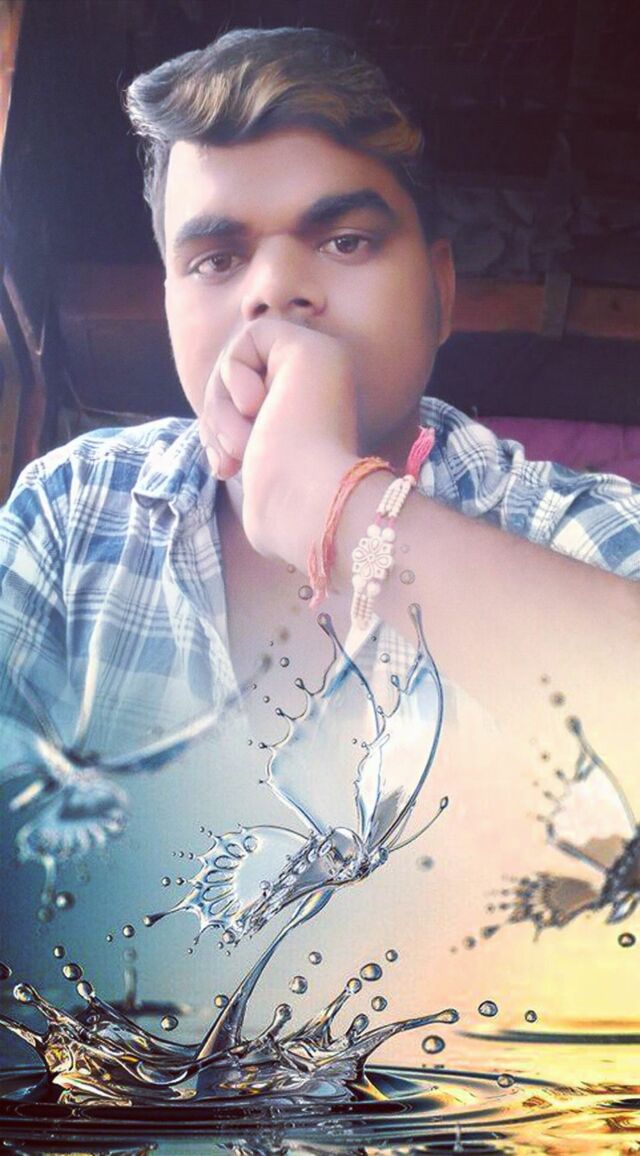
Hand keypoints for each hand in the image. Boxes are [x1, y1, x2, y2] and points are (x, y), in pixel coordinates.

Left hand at [200, 319, 359, 565]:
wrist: (308, 504)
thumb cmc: (282, 497)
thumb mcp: (251, 455)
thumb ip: (240, 426)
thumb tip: (212, 412)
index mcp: (314, 409)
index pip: (248, 394)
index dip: (221, 423)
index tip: (222, 465)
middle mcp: (323, 381)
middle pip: (240, 376)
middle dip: (216, 415)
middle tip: (226, 458)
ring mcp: (321, 361)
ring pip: (240, 359)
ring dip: (221, 406)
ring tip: (240, 444)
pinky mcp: (310, 347)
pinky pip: (251, 335)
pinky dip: (236, 373)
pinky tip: (255, 407)